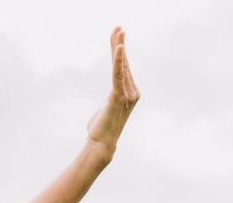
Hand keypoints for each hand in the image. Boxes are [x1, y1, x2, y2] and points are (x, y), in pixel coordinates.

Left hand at [85, 28, 140, 155]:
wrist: (101, 144)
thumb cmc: (101, 129)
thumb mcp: (106, 110)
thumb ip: (108, 103)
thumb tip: (105, 106)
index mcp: (129, 93)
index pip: (123, 68)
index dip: (119, 52)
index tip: (117, 36)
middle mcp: (132, 92)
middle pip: (124, 63)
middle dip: (120, 44)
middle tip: (118, 27)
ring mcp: (127, 94)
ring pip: (121, 66)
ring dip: (118, 47)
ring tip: (118, 31)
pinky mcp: (118, 96)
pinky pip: (118, 74)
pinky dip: (119, 60)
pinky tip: (119, 47)